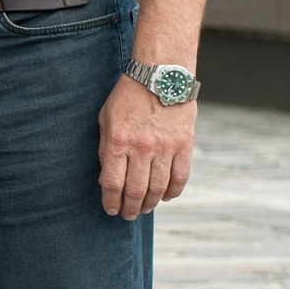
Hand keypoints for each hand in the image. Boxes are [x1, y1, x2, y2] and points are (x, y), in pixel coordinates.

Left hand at [97, 76, 195, 217]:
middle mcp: (141, 148)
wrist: (162, 74)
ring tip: (145, 208)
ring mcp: (165, 148)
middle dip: (130, 208)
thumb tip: (106, 179)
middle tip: (128, 215)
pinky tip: (165, 197)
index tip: (111, 210)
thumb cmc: (129, 96)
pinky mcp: (184, 144)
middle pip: (135, 191)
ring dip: (150, 203)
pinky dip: (173, 192)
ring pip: (158, 188)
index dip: (110, 202)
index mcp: (118, 142)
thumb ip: (105, 148)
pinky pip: (180, 177)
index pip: (112, 183)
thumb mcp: (106, 119)